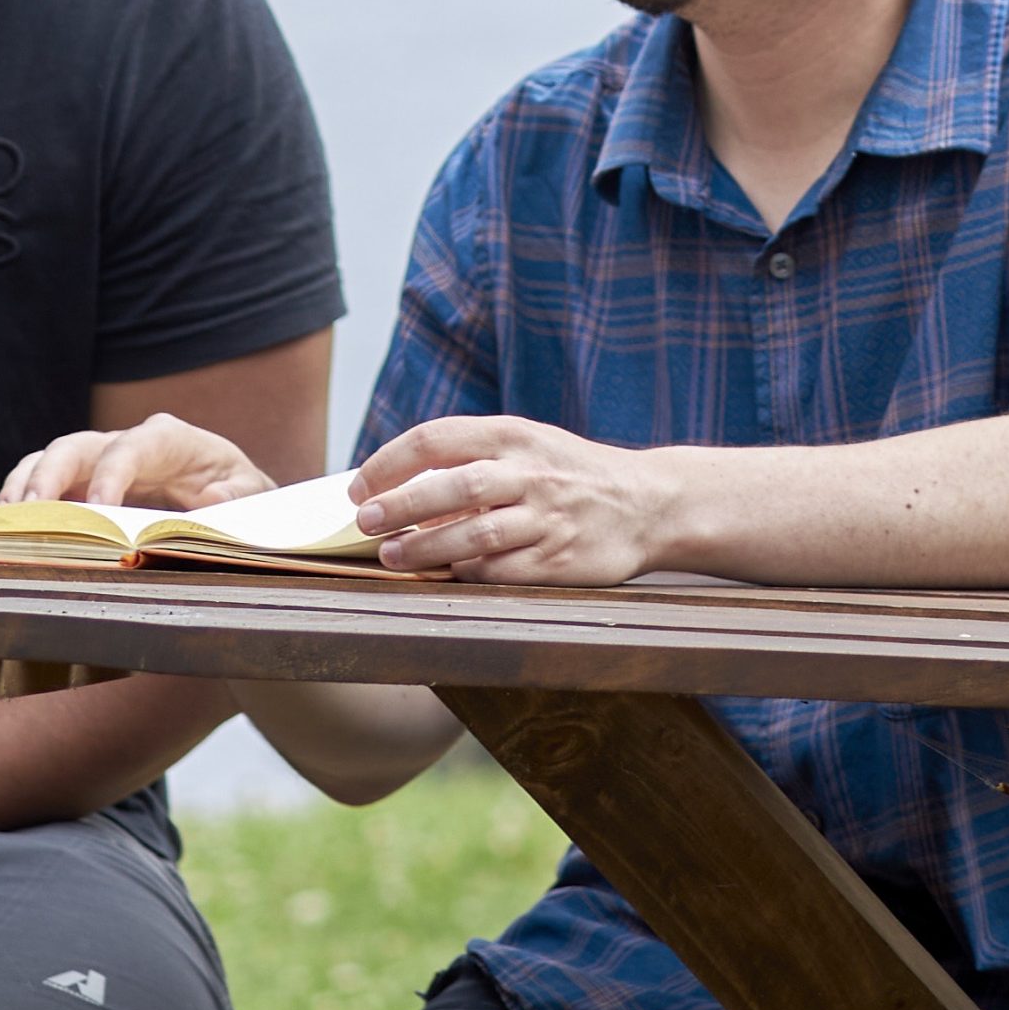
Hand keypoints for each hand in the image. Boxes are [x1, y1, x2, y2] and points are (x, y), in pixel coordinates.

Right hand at [0, 415, 275, 510]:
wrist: (230, 493)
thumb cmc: (239, 491)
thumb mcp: (253, 493)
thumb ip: (238, 495)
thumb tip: (210, 500)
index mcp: (170, 440)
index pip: (132, 446)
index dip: (111, 473)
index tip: (99, 509)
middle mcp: (127, 444)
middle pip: (76, 447)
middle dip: (50, 476)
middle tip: (31, 512)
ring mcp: (100, 462)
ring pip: (50, 460)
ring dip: (25, 487)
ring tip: (8, 521)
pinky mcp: (84, 484)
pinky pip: (44, 483)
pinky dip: (22, 501)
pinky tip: (9, 529)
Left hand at [353, 415, 668, 582]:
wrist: (649, 503)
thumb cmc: (567, 472)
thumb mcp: (524, 446)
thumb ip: (469, 460)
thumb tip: (396, 490)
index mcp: (513, 435)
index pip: (437, 439)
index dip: (390, 463)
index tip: (359, 487)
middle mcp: (530, 473)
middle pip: (455, 487)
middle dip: (402, 505)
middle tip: (366, 522)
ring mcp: (548, 518)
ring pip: (477, 535)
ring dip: (427, 547)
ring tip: (392, 556)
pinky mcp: (563, 560)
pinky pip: (506, 571)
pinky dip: (471, 573)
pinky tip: (446, 574)